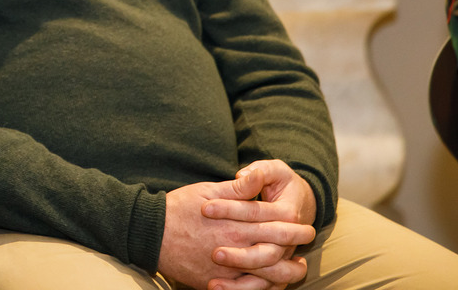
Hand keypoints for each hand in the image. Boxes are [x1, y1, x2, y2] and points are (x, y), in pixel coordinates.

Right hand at [158, 176, 314, 289]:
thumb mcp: (206, 190)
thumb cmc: (178, 208)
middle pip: (275, 251)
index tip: (305, 222)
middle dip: (295, 246)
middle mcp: (234, 247)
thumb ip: (235, 189)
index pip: (272, 224)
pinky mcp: (217, 282)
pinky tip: (271, 282)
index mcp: (234, 223)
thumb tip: (254, 178)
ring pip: (266, 277)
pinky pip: (246, 289)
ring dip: (286, 273)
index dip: (292, 224)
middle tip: (307, 241)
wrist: (150, 233)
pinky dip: (263, 287)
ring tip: (297, 269)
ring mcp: (226, 269)